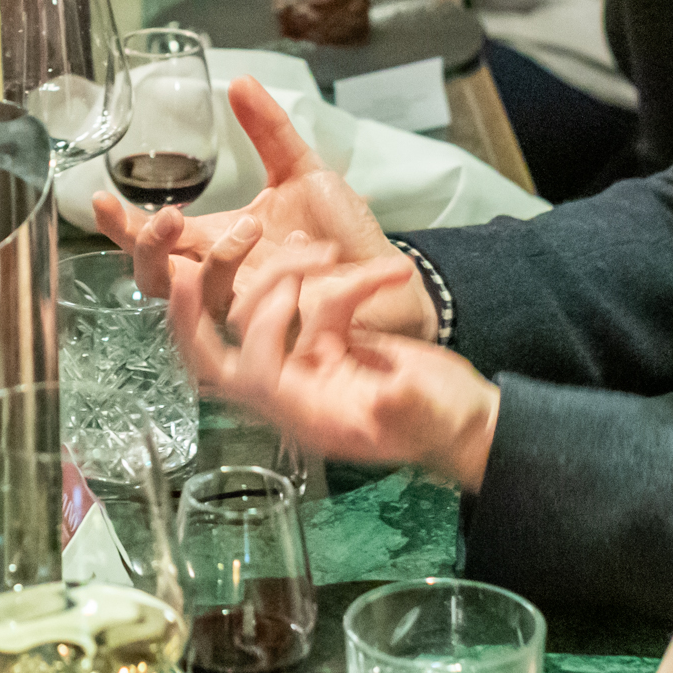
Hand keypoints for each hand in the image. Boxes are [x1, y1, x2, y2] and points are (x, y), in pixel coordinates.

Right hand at [91, 78, 431, 337]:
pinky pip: (257, 321)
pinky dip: (280, 279)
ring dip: (221, 259)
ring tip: (254, 223)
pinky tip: (309, 252)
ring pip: (201, 301)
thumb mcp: (304, 172)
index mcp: (217, 245)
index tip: (99, 198)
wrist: (391, 282)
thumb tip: (237, 81)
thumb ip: (268, 131)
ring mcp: (248, 316)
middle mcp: (222, 285)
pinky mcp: (282, 340)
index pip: (153, 243)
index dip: (120, 226)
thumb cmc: (343, 236)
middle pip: (153, 282)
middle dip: (148, 247)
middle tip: (171, 216)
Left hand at [166, 255, 496, 489]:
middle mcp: (294, 382)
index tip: (206, 286)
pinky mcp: (334, 333)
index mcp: (299, 410)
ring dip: (298, 268)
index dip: (212, 331)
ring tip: (337, 254)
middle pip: (231, 334)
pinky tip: (393, 271)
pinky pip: (324, 294)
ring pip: (276, 300)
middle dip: (222, 290)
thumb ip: (402, 404)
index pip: (236, 370)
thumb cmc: (444, 429)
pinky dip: (355, 276)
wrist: (466, 421)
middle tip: (231, 243)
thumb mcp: (425, 418)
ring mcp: (311, 355)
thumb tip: (388, 392)